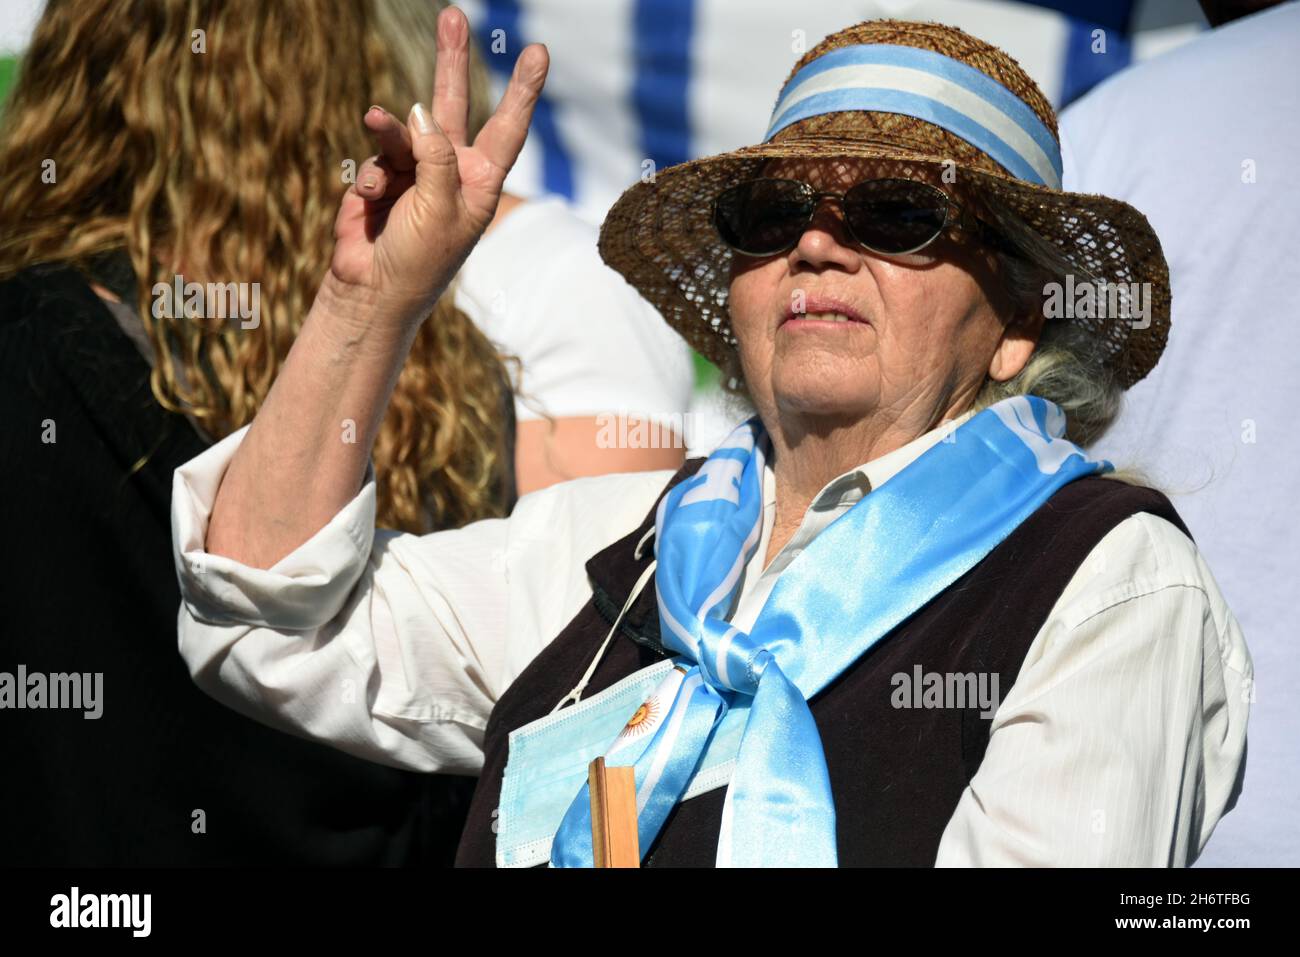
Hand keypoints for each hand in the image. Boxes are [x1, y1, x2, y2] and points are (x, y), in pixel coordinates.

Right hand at [328, 6, 547, 325]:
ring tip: (376, 120)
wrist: (373, 290)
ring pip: (404, 128)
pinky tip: (368, 195)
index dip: (522, 90)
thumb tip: (417, 110)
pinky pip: (376, 156)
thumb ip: (434, 155)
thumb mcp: (440, 208)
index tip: (539, 51)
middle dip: (451, 61)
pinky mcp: (380, 177)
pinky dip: (371, 172)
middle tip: (453, 16)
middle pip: (453, 104)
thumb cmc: (420, 260)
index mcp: (480, 182)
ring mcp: (414, 172)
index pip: (507, 127)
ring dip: (390, 128)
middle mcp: (450, 171)